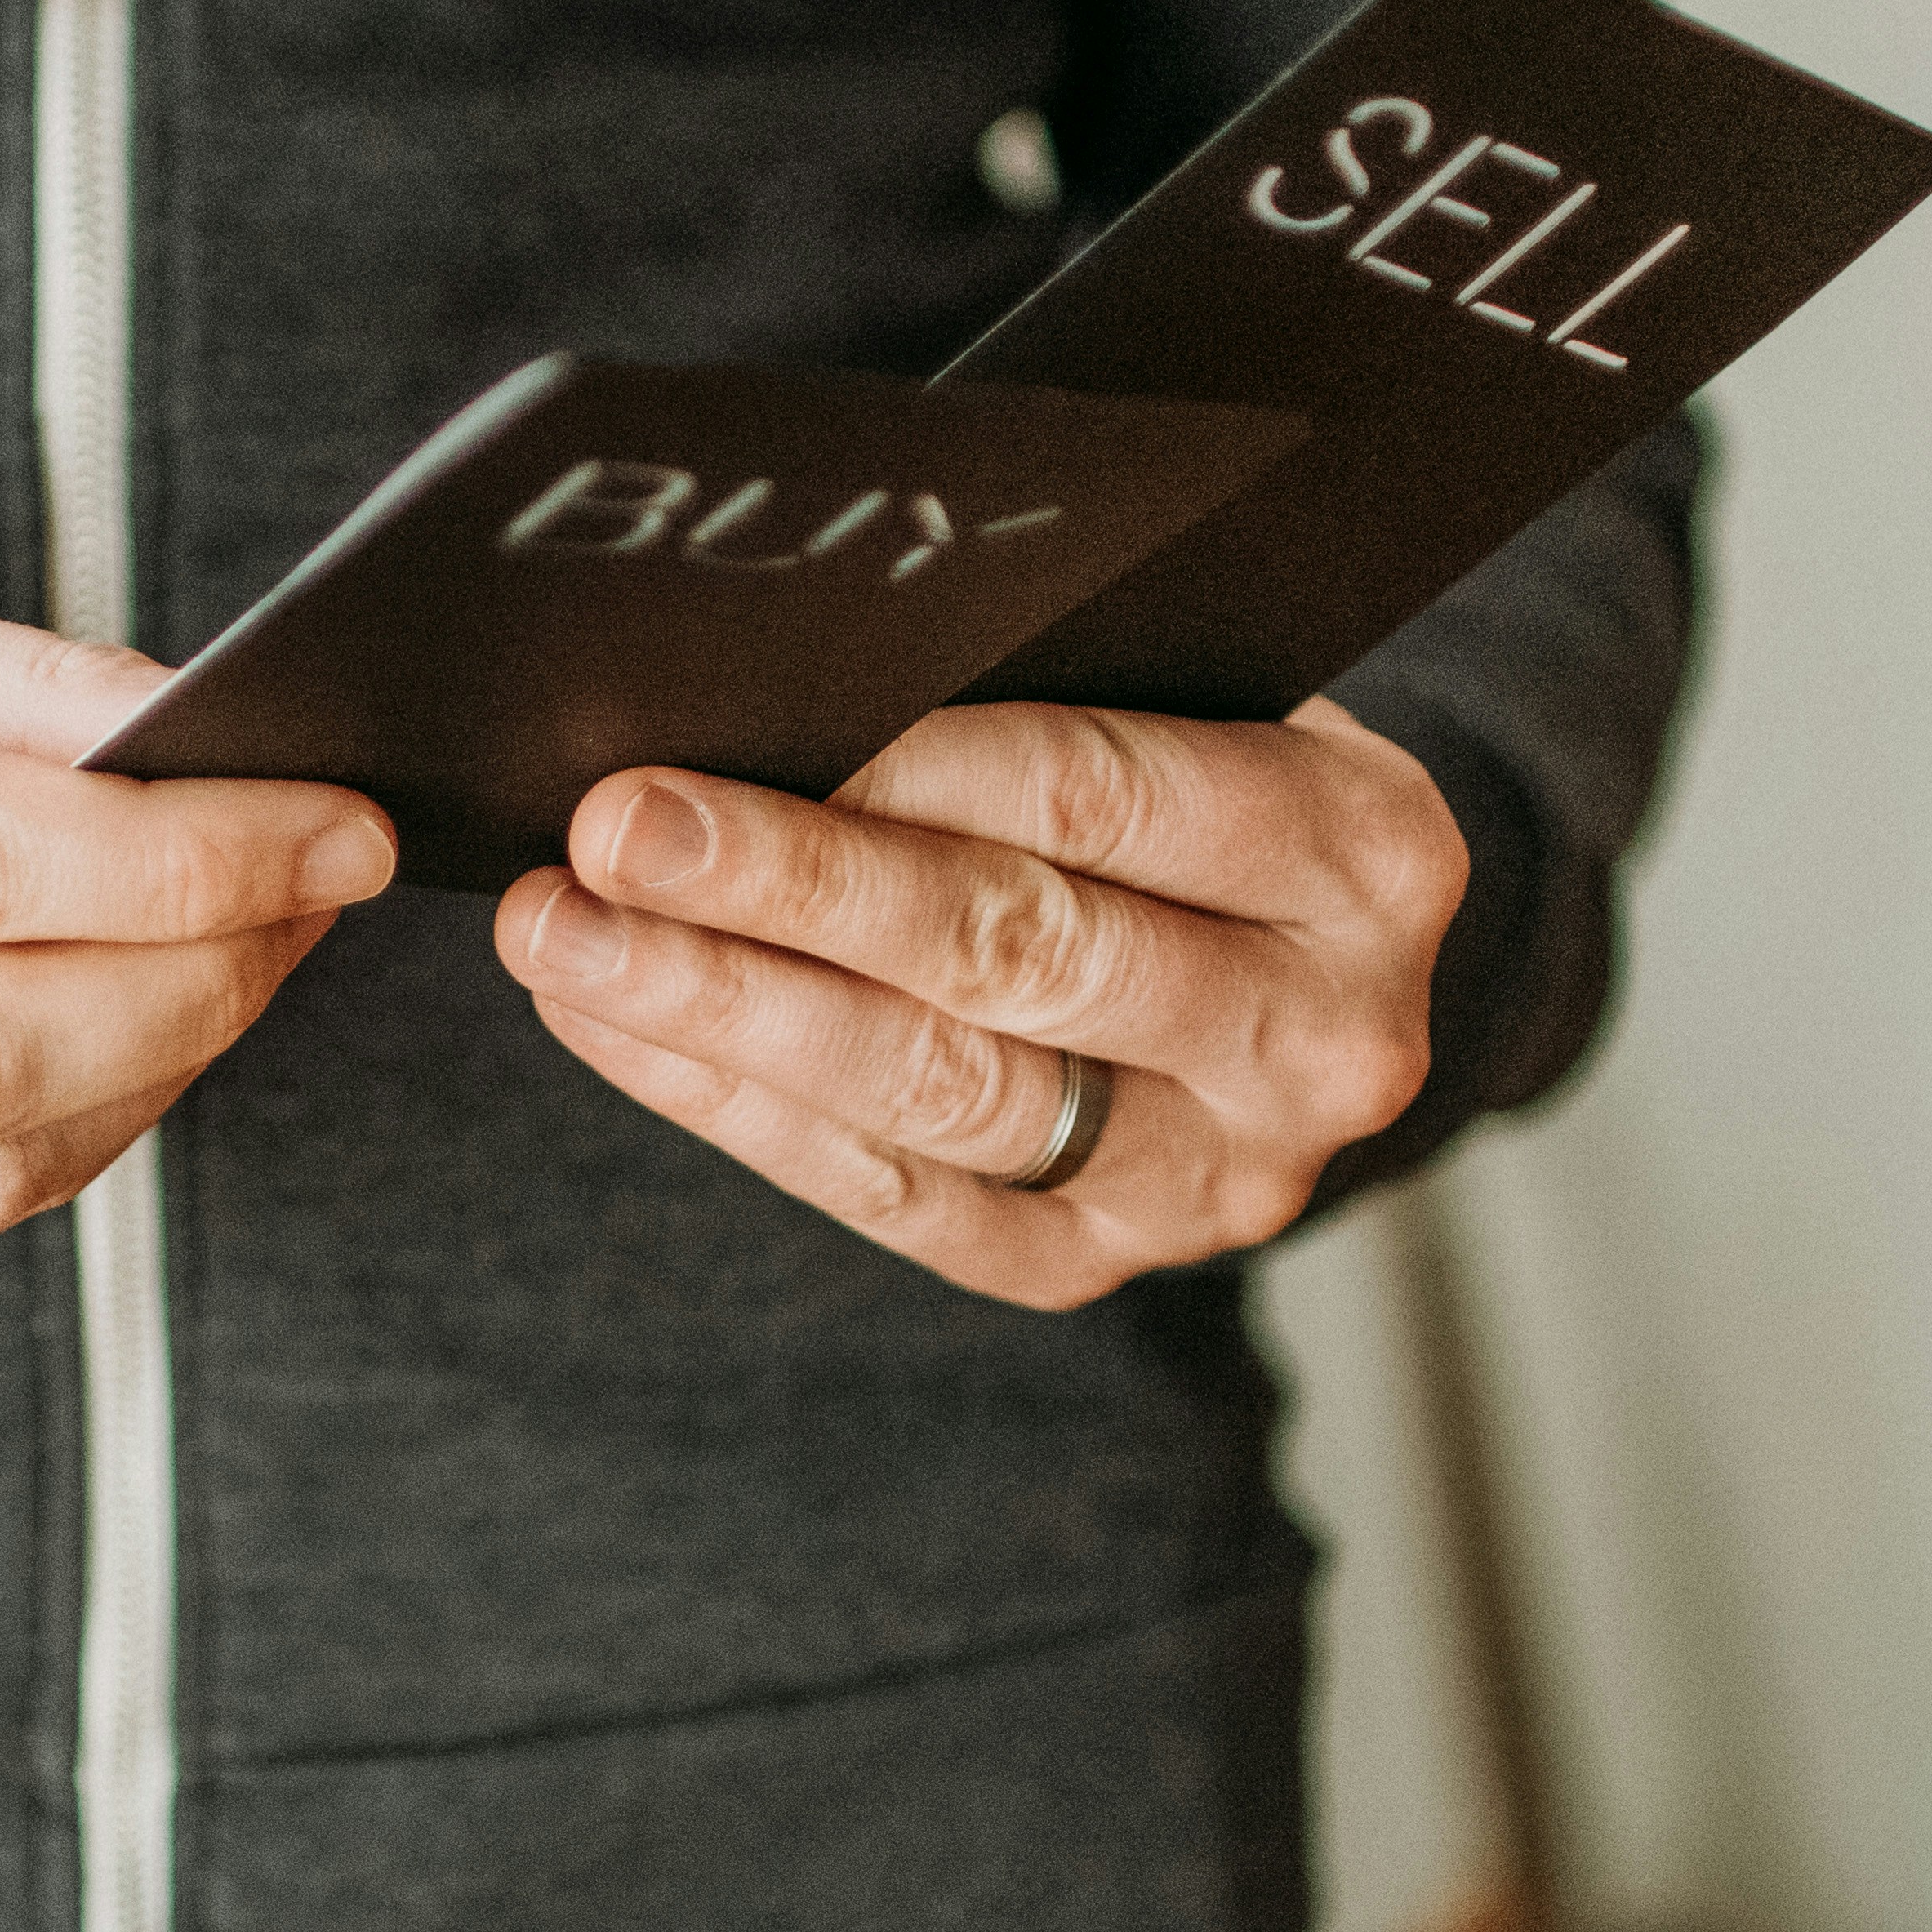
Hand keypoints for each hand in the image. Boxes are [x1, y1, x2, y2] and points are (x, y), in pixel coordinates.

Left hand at [488, 698, 1462, 1309]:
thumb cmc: (1202, 776)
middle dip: (785, 891)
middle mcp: (1322, 1035)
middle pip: (1013, 954)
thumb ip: (1040, 685)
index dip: (901, 771)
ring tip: (567, 937)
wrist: (1302, 965)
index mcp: (1365, 853)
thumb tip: (769, 667)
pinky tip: (614, 1025)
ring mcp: (1220, 1177)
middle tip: (610, 834)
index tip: (737, 730)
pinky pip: (897, 1198)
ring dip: (725, 1009)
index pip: (1102, 798)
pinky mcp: (1104, 1264)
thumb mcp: (1194, 696)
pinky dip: (736, 1106)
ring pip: (940, 1094)